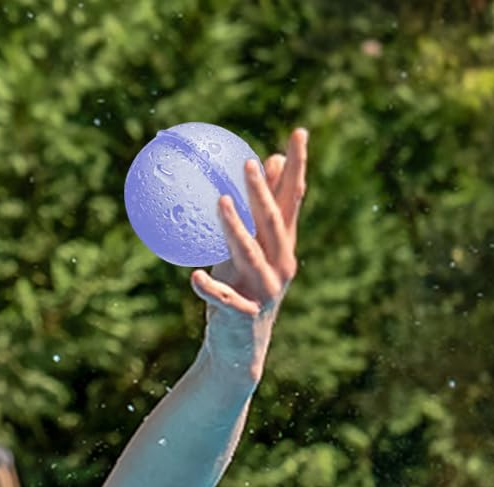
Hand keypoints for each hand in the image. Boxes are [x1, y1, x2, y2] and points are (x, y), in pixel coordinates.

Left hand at [191, 127, 307, 381]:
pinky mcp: (244, 315)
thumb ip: (257, 212)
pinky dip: (211, 288)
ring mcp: (265, 291)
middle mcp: (281, 265)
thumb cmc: (240, 290)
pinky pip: (225, 298)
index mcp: (283, 245)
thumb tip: (265, 160)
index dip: (297, 166)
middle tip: (249, 163)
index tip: (298, 132)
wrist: (238, 348)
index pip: (293, 199)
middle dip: (263, 192)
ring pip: (250, 254)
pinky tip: (195, 277)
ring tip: (219, 202)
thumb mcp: (248, 250)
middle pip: (274, 222)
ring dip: (235, 228)